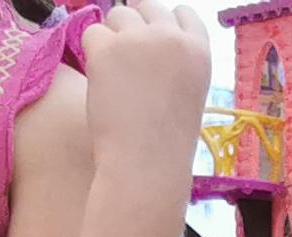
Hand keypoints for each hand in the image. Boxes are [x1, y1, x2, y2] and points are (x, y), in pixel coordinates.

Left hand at [79, 0, 216, 180]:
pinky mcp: (106, 48)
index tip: (156, 46)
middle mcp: (171, 37)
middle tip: (129, 61)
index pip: (182, 12)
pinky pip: (92, 33)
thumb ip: (174, 60)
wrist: (146, 165)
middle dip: (135, 26)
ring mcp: (138, 39)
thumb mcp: (189, 92)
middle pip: (146, 6)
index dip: (165, 24)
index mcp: (199, 50)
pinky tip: (103, 82)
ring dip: (112, 38)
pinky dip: (93, 54)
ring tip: (117, 76)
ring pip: (117, 15)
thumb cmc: (168, 142)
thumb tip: (146, 37)